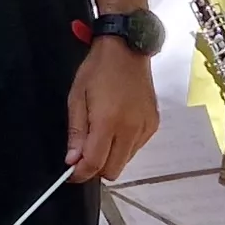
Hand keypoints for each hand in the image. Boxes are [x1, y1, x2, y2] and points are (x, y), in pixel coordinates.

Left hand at [66, 38, 158, 181]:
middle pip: (113, 170)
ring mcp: (145, 128)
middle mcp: (130, 129)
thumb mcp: (77, 98)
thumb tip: (72, 161)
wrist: (127, 49)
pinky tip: (117, 128)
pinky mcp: (153, 124)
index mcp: (108, 122)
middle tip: (84, 155)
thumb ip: (76, 132)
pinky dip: (124, 146)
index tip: (71, 175)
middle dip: (96, 169)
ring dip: (110, 157)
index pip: (94, 163)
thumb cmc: (98, 70)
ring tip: (101, 135)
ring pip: (125, 161)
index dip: (80, 174)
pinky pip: (136, 148)